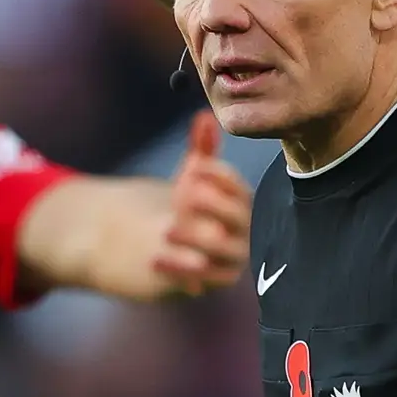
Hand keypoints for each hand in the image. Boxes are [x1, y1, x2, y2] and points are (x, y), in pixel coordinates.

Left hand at [149, 113, 248, 293]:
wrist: (182, 246)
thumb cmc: (193, 206)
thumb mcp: (193, 177)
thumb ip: (201, 150)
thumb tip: (204, 117)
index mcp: (240, 202)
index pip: (239, 187)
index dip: (220, 176)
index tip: (195, 166)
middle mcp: (243, 229)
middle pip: (237, 217)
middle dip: (213, 205)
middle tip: (186, 194)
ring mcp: (233, 256)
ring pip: (222, 250)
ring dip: (195, 240)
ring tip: (165, 230)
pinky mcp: (217, 279)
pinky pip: (205, 279)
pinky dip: (179, 270)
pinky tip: (153, 259)